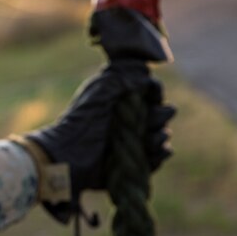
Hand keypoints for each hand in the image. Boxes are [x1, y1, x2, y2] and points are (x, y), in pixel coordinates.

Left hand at [21, 60, 174, 225]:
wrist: (72, 151)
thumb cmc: (84, 117)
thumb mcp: (102, 88)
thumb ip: (125, 75)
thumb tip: (149, 75)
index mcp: (125, 98)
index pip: (153, 92)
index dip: (155, 93)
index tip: (151, 96)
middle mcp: (133, 117)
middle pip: (164, 112)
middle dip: (159, 116)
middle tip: (144, 122)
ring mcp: (136, 139)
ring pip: (164, 134)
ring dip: (159, 136)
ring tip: (145, 141)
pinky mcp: (138, 160)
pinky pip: (161, 155)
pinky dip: (160, 154)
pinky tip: (149, 152)